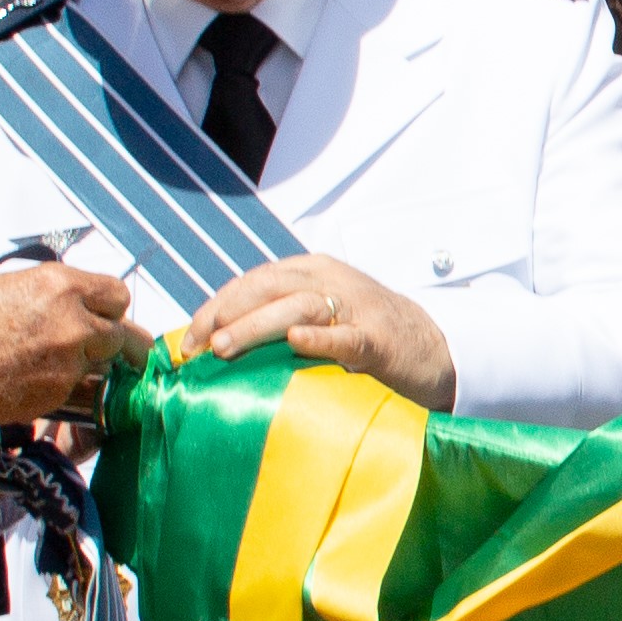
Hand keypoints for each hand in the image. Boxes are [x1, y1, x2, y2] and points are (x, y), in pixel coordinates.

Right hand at [0, 263, 147, 430]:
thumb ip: (40, 294)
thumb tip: (56, 300)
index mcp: (58, 285)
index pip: (116, 294)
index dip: (110, 308)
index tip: (106, 317)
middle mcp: (72, 320)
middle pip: (121, 333)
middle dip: (110, 342)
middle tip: (98, 349)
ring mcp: (69, 360)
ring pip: (102, 365)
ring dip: (89, 367)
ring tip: (56, 365)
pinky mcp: (58, 393)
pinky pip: (78, 390)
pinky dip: (66, 389)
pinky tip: (35, 382)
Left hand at [187, 253, 456, 409]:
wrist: (434, 348)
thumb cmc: (365, 336)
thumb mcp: (319, 314)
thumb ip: (276, 319)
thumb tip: (214, 343)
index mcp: (310, 272)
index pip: (251, 282)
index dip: (215, 309)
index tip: (187, 343)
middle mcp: (330, 281)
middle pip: (268, 288)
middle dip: (228, 314)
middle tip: (199, 346)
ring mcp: (357, 308)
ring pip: (299, 308)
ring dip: (258, 326)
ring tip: (226, 347)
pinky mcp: (379, 339)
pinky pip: (346, 337)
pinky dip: (320, 339)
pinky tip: (296, 343)